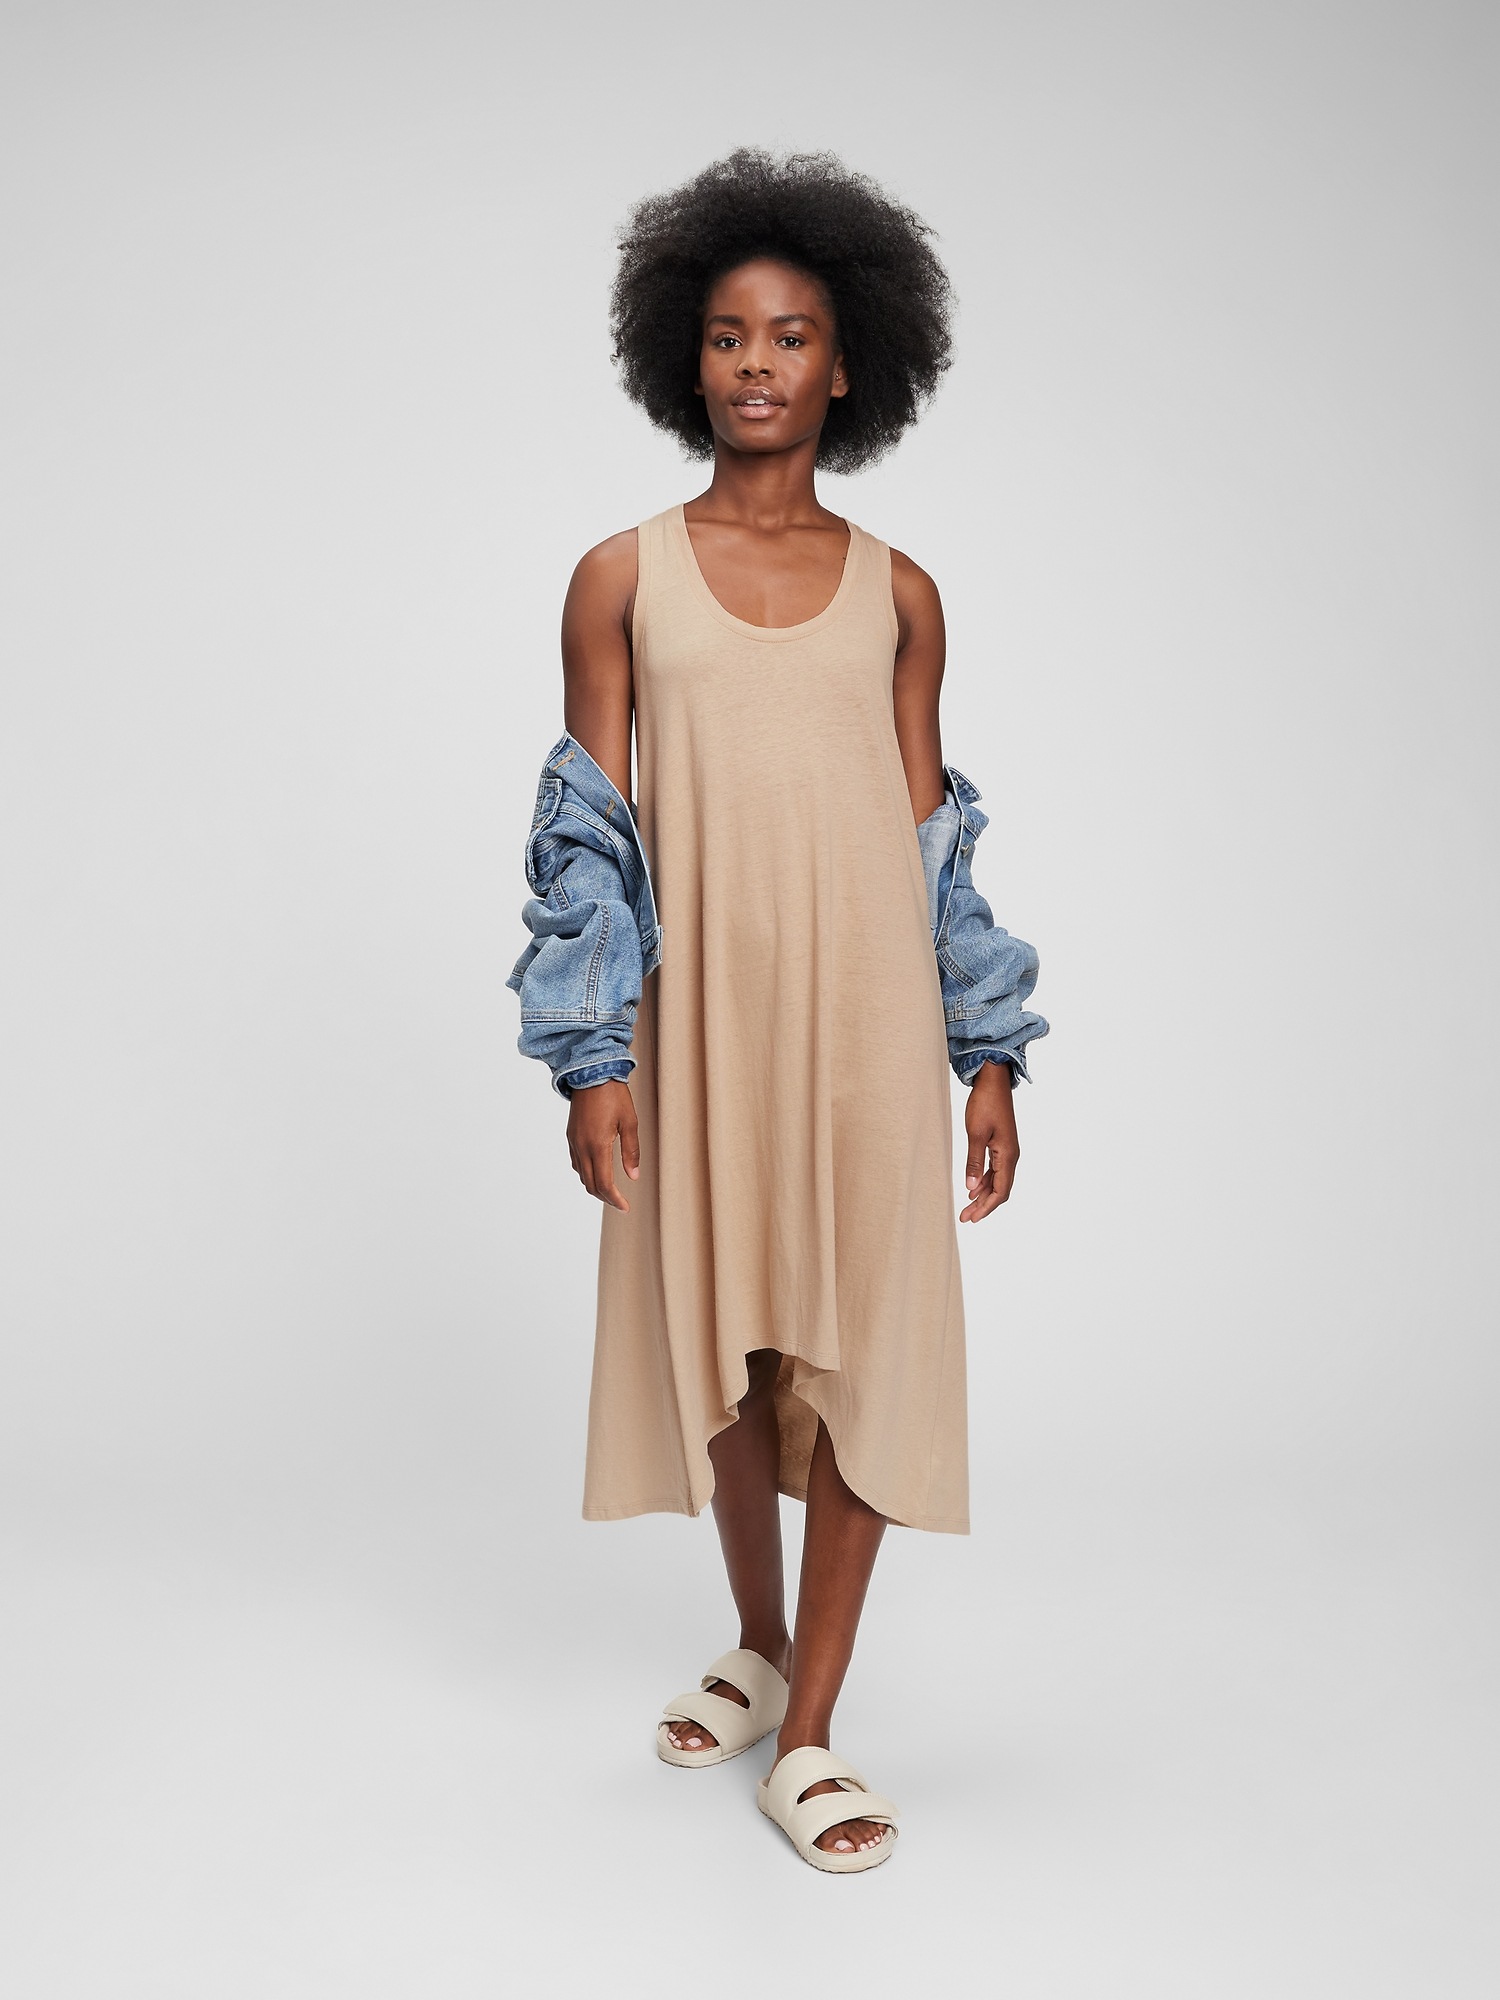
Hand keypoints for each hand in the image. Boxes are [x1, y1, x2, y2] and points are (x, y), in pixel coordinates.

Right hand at [566, 1079, 640, 1210]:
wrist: (591, 1072)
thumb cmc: (614, 1095)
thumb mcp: (630, 1122)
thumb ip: (631, 1151)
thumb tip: (633, 1176)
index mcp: (597, 1145)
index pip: (604, 1183)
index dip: (615, 1200)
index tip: (625, 1207)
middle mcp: (582, 1146)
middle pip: (590, 1184)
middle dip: (605, 1197)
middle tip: (620, 1203)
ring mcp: (574, 1141)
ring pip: (581, 1175)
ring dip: (595, 1187)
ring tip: (611, 1191)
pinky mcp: (571, 1136)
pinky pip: (576, 1163)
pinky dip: (586, 1173)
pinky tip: (597, 1171)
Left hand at [961, 1062, 1018, 1222]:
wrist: (993, 1081)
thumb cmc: (985, 1104)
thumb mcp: (975, 1134)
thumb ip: (974, 1162)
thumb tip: (970, 1187)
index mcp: (1007, 1156)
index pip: (1000, 1191)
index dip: (986, 1207)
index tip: (972, 1218)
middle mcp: (1011, 1156)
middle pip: (1000, 1190)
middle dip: (983, 1205)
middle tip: (965, 1217)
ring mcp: (1006, 1150)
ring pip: (996, 1180)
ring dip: (982, 1194)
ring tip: (967, 1206)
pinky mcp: (1000, 1144)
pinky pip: (994, 1169)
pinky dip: (983, 1180)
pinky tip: (972, 1187)